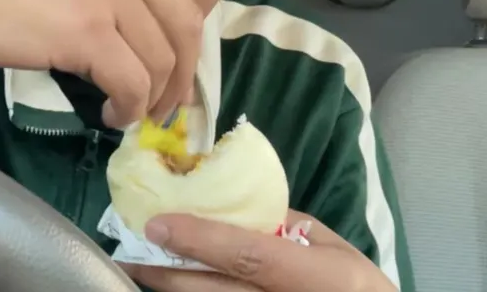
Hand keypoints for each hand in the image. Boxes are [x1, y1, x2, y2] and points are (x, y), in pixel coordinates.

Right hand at [0, 0, 202, 126]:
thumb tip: (142, 31)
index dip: (183, 47)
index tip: (172, 74)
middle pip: (183, 30)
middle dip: (180, 78)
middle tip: (162, 107)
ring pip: (159, 62)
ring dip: (149, 99)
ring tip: (125, 113)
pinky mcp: (86, 32)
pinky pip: (130, 83)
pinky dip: (126, 107)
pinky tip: (109, 114)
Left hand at [122, 210, 396, 291]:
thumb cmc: (358, 286)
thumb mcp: (332, 248)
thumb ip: (284, 225)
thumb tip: (231, 205)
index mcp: (313, 276)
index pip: (246, 256)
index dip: (199, 240)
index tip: (157, 225)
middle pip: (212, 291)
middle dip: (165, 272)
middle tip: (129, 253)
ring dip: (171, 289)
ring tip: (141, 270)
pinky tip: (173, 285)